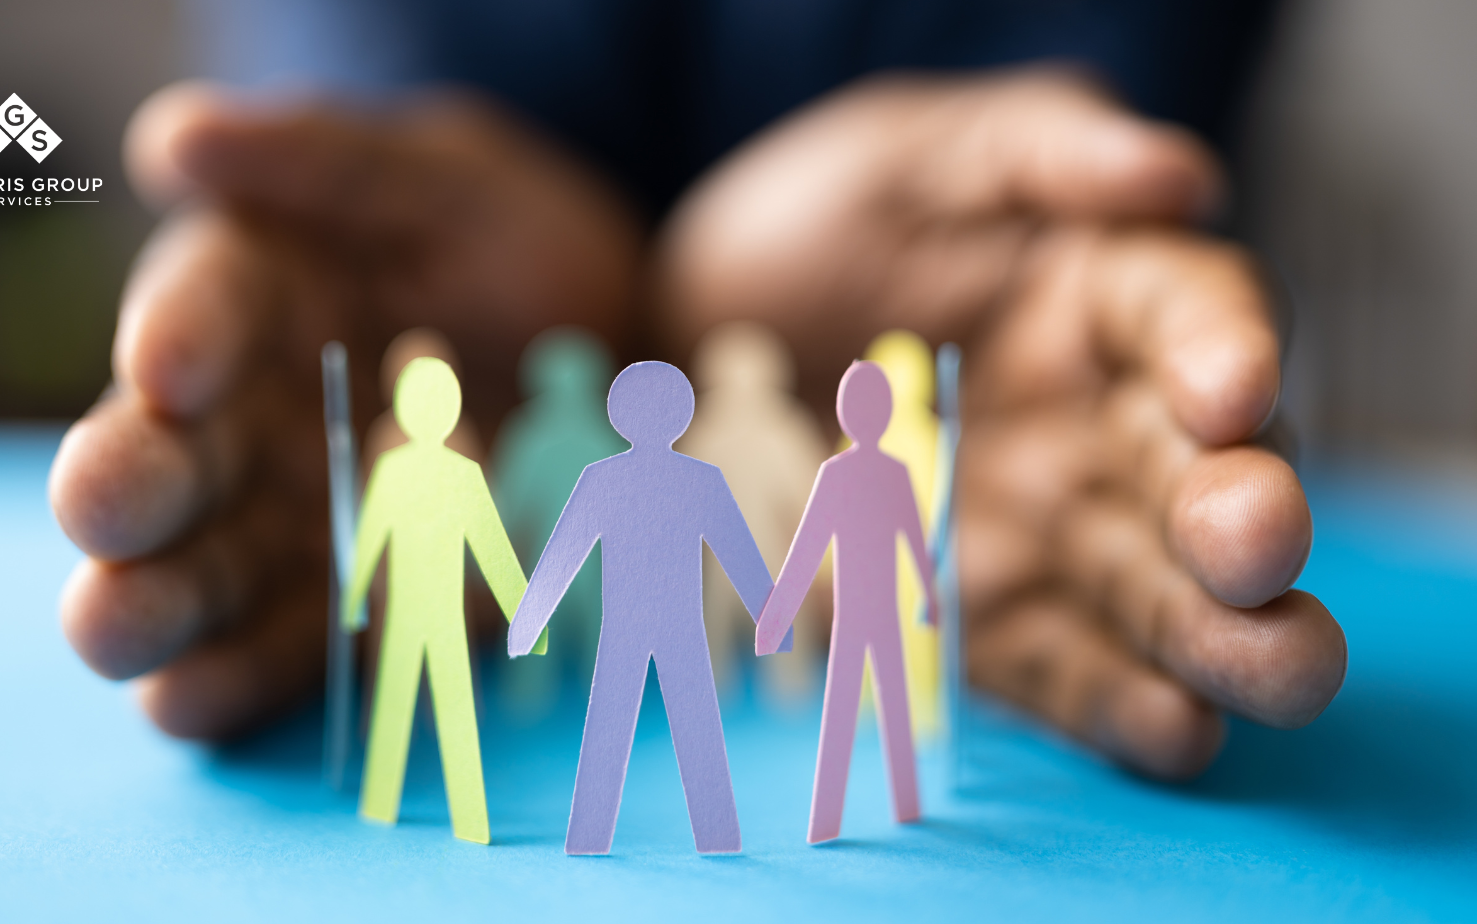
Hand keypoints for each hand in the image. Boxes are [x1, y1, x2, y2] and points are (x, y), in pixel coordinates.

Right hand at [50, 82, 637, 737]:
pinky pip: (281, 650)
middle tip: (106, 507)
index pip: (199, 308)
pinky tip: (191, 697)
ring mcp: (290, 523)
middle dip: (126, 490)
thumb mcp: (433, 177)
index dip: (180, 334)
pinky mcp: (351, 606)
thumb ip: (319, 158)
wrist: (608, 347)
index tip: (172, 366)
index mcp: (249, 300)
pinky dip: (234, 678)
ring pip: (194, 573)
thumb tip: (175, 139)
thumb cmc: (500, 238)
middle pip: (163, 461)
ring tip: (118, 628)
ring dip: (154, 606)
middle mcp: (245, 421)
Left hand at [660, 69, 1344, 778]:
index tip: (1221, 393)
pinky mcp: (987, 623)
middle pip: (1208, 478)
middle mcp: (1100, 425)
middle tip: (1249, 545)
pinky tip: (1169, 728)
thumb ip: (1040, 143)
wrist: (686, 349)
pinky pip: (1064, 671)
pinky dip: (1118, 706)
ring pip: (1162, 594)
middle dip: (1248, 519)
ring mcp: (1050, 535)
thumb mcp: (912, 153)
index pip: (1196, 318)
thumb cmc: (813, 228)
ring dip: (1220, 639)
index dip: (1225, 353)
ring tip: (1261, 665)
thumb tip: (1180, 178)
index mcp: (1104, 297)